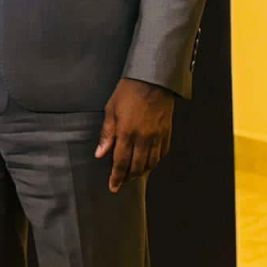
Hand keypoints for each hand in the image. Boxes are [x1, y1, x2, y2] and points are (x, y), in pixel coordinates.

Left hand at [95, 77, 174, 192]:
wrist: (152, 80)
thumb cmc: (129, 91)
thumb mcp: (111, 109)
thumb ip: (106, 134)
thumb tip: (100, 153)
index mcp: (127, 133)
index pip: (120, 162)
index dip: (116, 177)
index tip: (113, 186)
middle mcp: (143, 139)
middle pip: (136, 167)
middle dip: (128, 178)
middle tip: (122, 182)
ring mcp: (157, 137)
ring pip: (150, 164)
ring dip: (141, 172)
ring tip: (133, 175)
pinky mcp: (166, 134)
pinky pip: (161, 155)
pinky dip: (154, 162)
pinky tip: (149, 162)